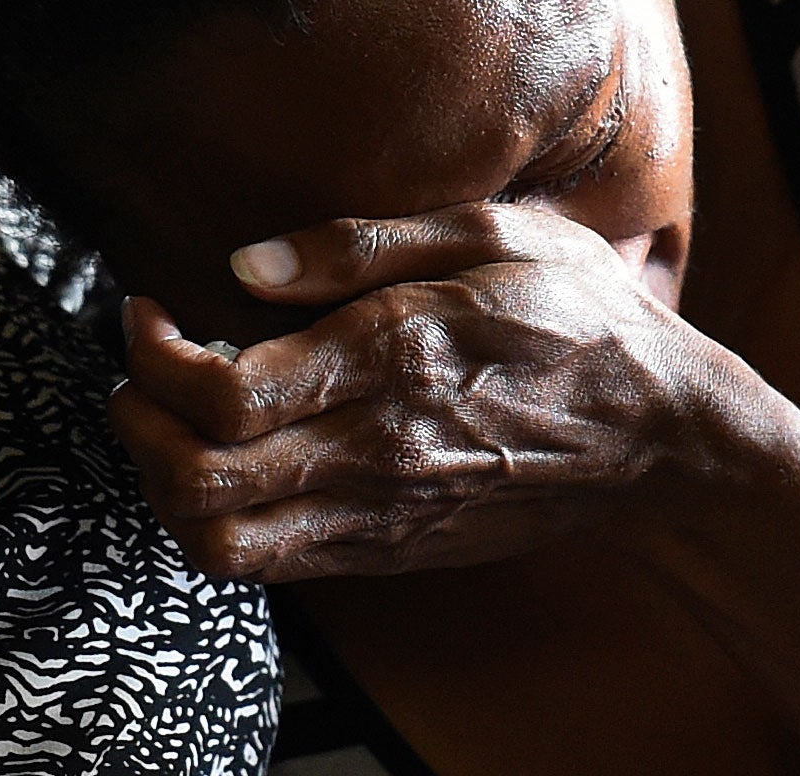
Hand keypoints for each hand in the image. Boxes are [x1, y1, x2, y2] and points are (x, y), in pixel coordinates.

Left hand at [108, 203, 729, 581]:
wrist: (664, 432)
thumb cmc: (585, 317)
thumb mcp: (495, 232)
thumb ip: (361, 245)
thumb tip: (246, 265)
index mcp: (396, 356)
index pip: (222, 394)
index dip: (153, 357)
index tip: (146, 312)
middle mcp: (378, 448)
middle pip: (198, 482)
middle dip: (134, 425)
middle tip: (138, 373)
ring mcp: (386, 512)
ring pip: (221, 544)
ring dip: (165, 488)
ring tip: (173, 426)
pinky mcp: (397, 549)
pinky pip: (275, 566)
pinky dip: (221, 525)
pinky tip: (238, 467)